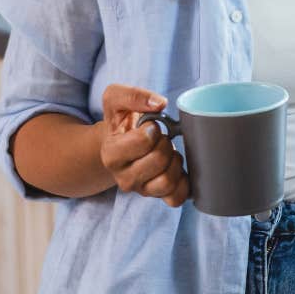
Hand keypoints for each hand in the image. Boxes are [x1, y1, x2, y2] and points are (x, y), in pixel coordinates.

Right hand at [98, 84, 189, 206]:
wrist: (121, 141)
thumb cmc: (121, 121)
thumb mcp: (116, 99)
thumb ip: (133, 95)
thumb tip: (159, 104)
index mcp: (111, 154)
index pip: (143, 142)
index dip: (153, 129)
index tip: (150, 126)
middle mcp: (123, 177)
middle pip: (158, 161)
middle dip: (165, 143)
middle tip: (161, 138)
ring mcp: (141, 190)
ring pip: (167, 182)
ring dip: (175, 162)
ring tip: (168, 152)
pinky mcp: (157, 197)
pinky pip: (176, 197)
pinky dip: (183, 182)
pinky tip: (177, 168)